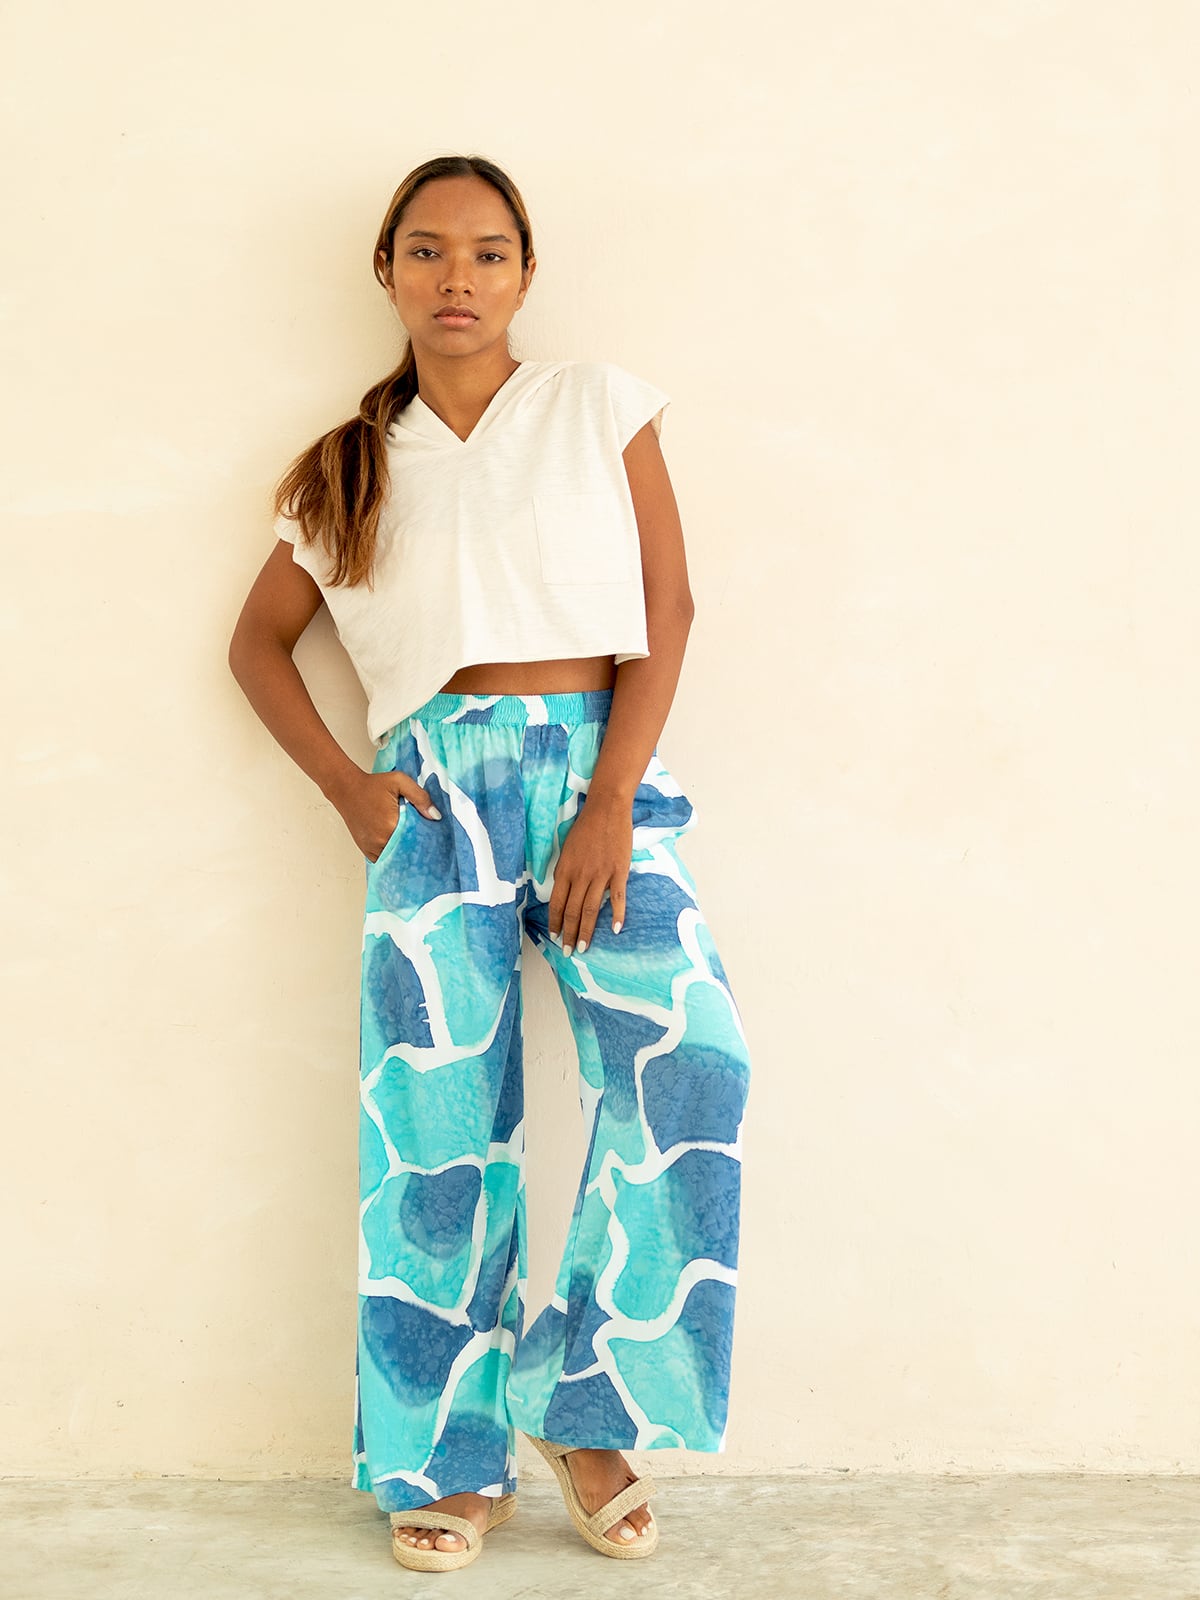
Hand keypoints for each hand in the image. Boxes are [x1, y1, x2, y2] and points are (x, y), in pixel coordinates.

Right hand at [330, 769, 441, 861]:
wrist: (347, 789)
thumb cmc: (372, 785)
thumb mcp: (400, 781)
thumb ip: (420, 797)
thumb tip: (435, 816)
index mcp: (392, 824)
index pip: (417, 840)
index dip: (427, 839)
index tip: (434, 838)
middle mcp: (381, 840)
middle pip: (408, 851)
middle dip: (417, 847)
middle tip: (426, 842)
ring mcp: (372, 847)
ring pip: (396, 857)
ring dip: (404, 852)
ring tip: (413, 844)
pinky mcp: (367, 850)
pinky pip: (384, 859)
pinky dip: (392, 855)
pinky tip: (399, 847)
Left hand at [549, 795, 631, 954]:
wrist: (607, 808)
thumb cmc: (585, 826)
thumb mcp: (566, 849)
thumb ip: (564, 871)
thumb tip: (561, 891)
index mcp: (564, 870)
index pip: (556, 903)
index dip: (554, 922)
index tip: (555, 937)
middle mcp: (580, 875)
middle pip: (572, 911)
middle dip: (569, 933)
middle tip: (568, 951)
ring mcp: (600, 875)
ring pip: (591, 909)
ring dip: (586, 931)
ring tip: (584, 947)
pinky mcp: (618, 872)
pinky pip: (617, 898)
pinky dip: (616, 915)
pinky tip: (615, 930)